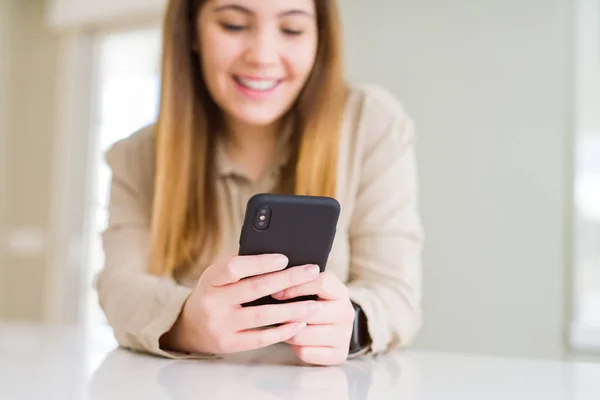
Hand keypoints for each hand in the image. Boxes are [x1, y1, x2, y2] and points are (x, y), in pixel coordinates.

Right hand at [160, 254, 321, 354]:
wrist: (190, 327)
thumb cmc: (213, 293)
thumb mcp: (218, 276)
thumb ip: (241, 268)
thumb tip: (278, 259)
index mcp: (211, 280)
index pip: (235, 268)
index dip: (260, 263)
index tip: (284, 259)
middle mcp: (213, 302)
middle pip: (254, 289)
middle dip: (287, 280)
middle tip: (311, 272)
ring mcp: (221, 325)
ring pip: (262, 316)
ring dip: (291, 309)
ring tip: (313, 304)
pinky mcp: (230, 344)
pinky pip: (260, 338)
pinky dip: (282, 331)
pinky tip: (299, 323)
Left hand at [272, 272, 355, 365]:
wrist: (333, 328)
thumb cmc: (315, 304)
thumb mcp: (313, 289)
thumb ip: (299, 283)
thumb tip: (274, 283)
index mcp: (340, 291)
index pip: (321, 283)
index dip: (295, 286)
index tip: (277, 293)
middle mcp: (346, 313)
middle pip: (309, 312)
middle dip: (286, 313)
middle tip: (272, 313)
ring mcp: (344, 336)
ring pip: (303, 335)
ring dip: (286, 332)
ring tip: (281, 326)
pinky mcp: (338, 355)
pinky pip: (305, 352)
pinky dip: (294, 348)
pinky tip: (293, 339)